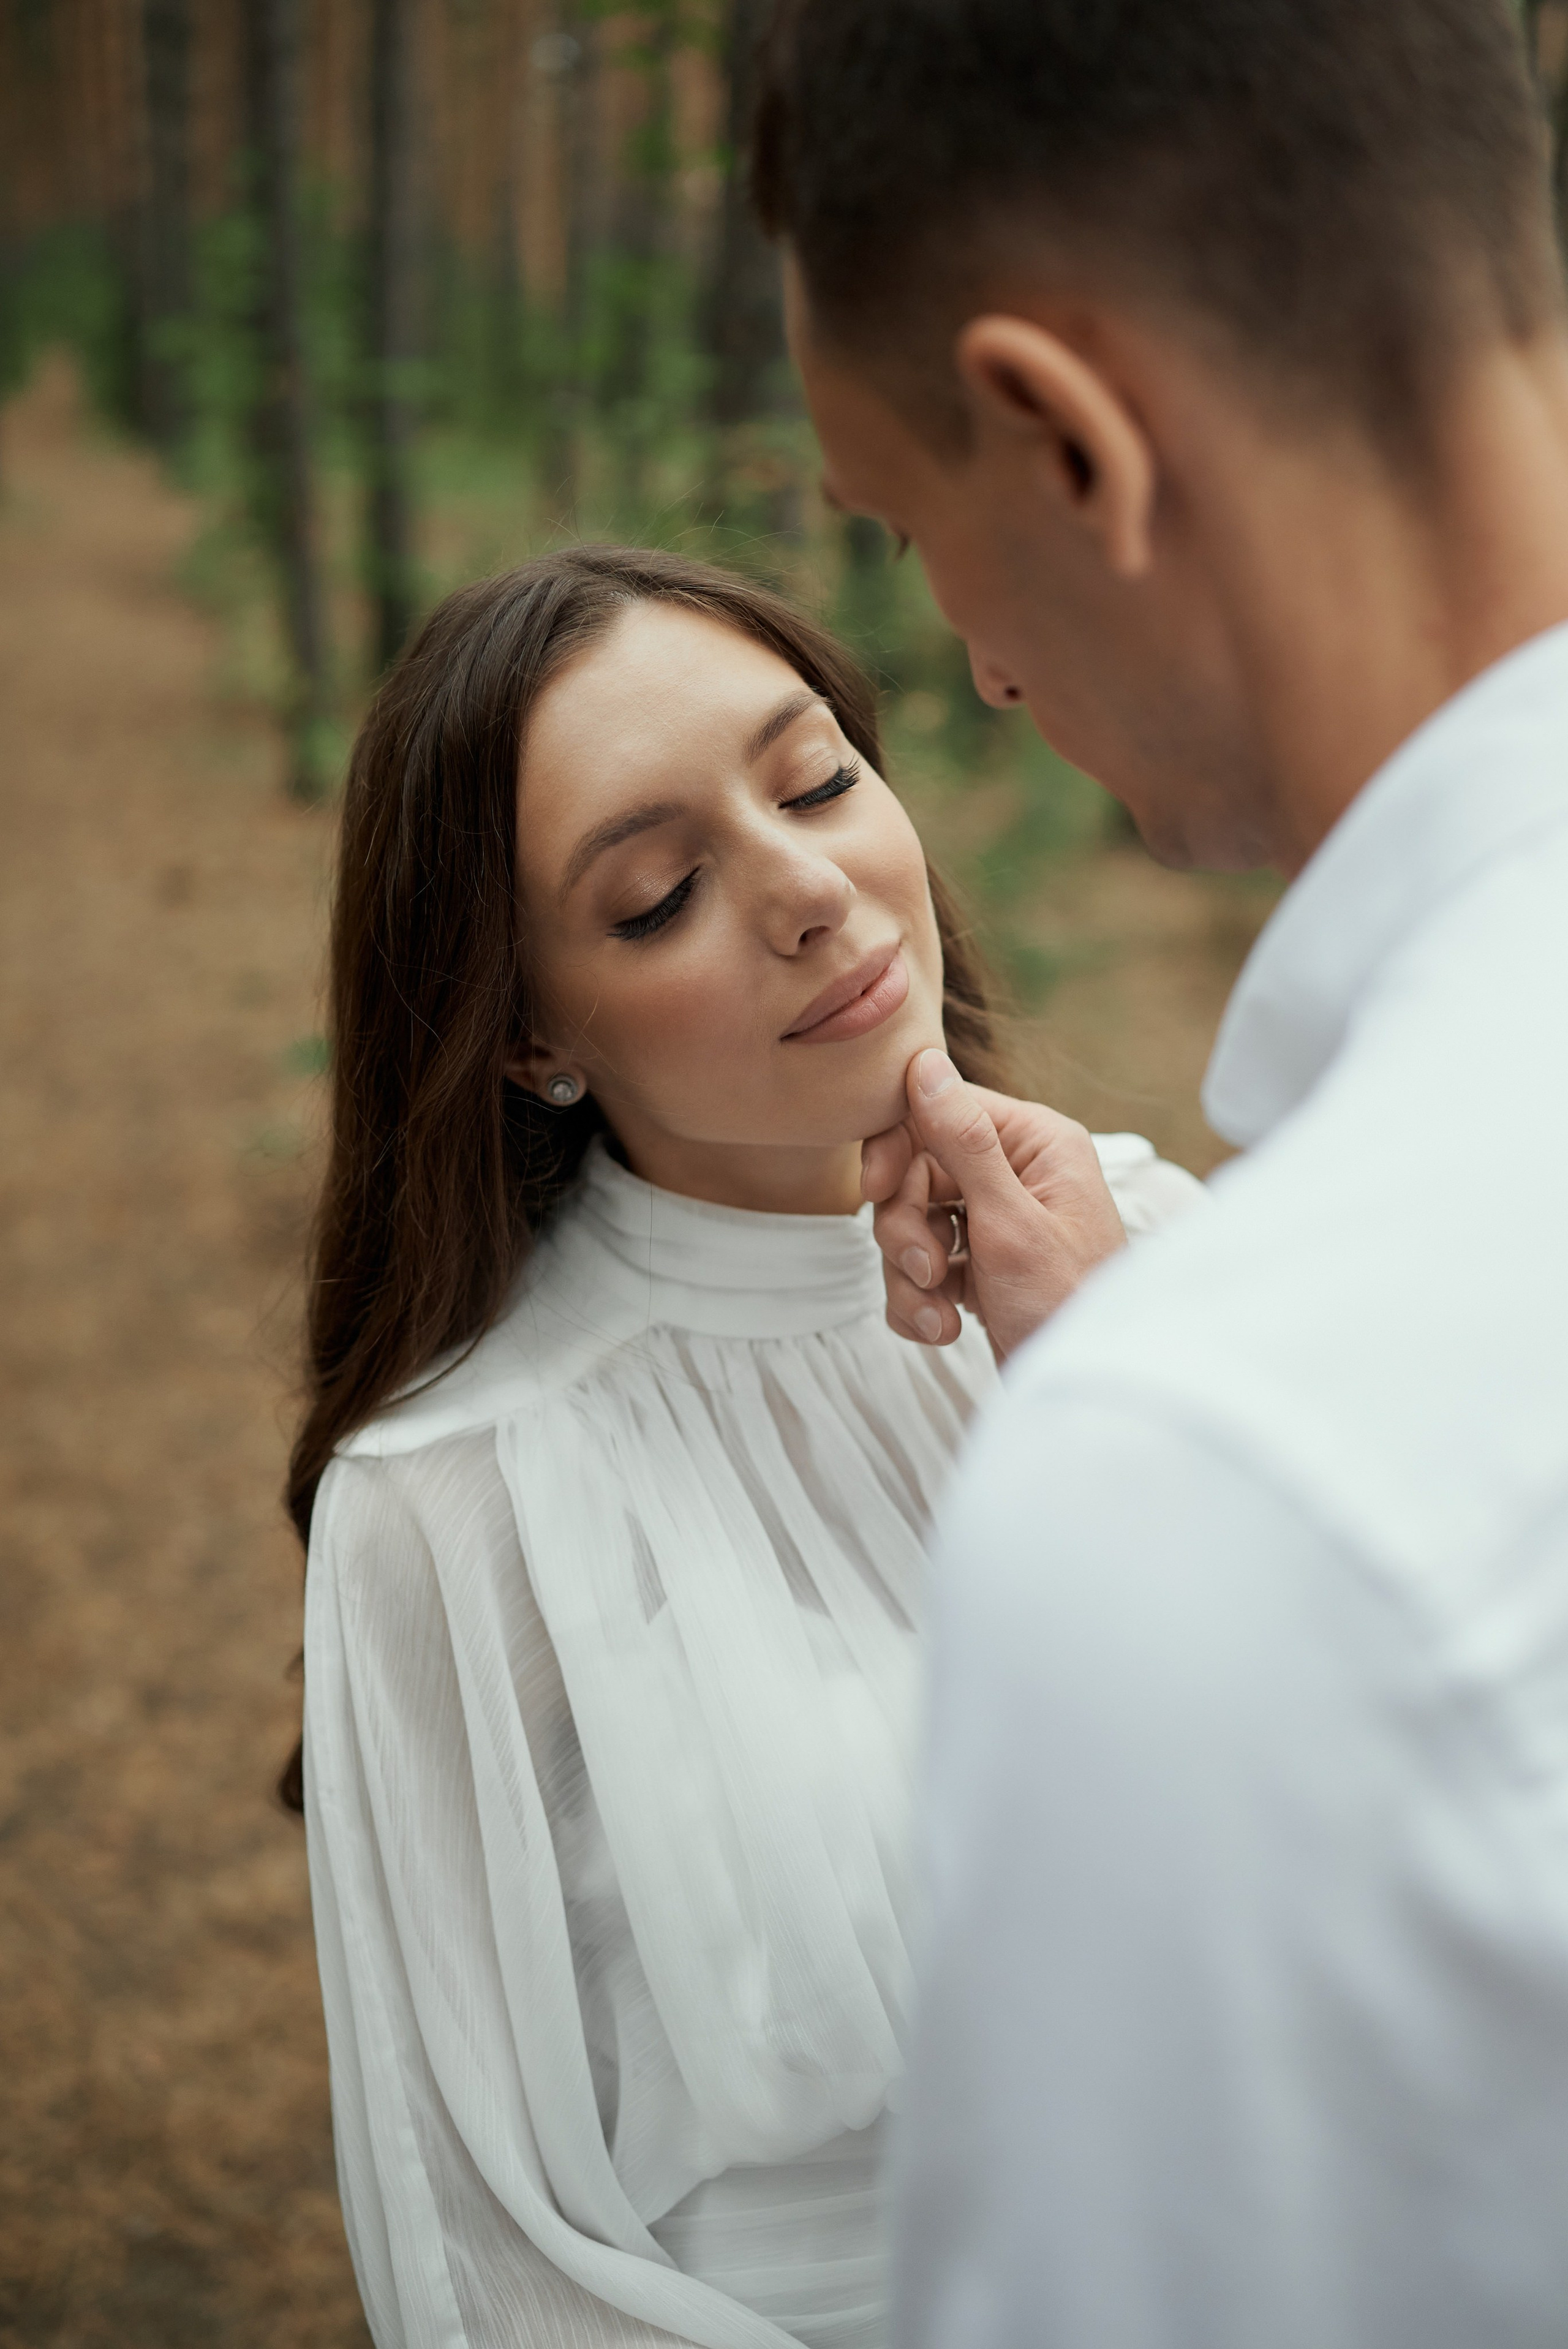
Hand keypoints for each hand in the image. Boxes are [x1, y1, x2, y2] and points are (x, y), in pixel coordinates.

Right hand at [861, 1050, 1126, 1361]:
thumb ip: (964, 1142)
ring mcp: (996, 1224)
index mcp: (1036, 1143)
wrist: (1082, 1391)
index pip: (939, 1109)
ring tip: (939, 1315)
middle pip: (915, 1173)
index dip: (896, 1149)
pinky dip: (920, 1301)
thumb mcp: (1010, 1221)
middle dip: (907, 1229)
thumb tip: (925, 1064)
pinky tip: (943, 1329)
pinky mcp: (980, 1270)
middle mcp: (1018, 1175)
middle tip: (928, 1270)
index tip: (875, 1189)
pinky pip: (920, 1269)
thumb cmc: (1068, 1305)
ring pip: (911, 1224)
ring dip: (911, 1274)